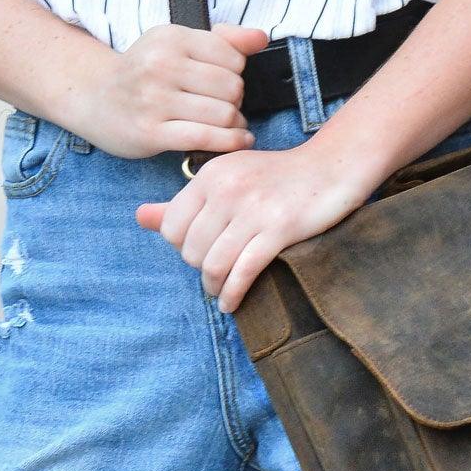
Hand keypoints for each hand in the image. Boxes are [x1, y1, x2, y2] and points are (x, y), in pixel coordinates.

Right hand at [76, 21, 271, 161]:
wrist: (95, 97)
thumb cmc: (144, 71)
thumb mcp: (177, 44)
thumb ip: (223, 39)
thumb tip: (261, 38)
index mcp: (171, 38)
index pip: (233, 57)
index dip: (236, 72)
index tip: (223, 81)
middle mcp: (161, 65)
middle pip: (232, 87)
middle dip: (236, 100)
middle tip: (224, 105)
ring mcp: (154, 100)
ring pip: (224, 114)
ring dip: (234, 123)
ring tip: (229, 124)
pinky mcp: (151, 132)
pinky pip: (206, 138)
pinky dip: (230, 142)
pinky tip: (238, 140)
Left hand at [136, 134, 380, 314]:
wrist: (329, 168)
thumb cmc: (275, 177)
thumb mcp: (226, 179)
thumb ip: (183, 202)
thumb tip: (140, 218)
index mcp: (210, 176)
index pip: (171, 227)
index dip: (181, 247)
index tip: (197, 252)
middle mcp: (227, 190)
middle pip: (191, 249)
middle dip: (199, 267)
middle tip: (214, 271)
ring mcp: (253, 209)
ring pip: (214, 263)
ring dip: (214, 286)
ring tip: (219, 291)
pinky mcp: (279, 229)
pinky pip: (243, 271)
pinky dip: (233, 293)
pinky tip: (231, 302)